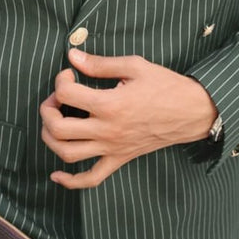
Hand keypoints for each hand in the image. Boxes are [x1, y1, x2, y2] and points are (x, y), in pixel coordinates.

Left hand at [39, 48, 217, 188]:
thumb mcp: (135, 66)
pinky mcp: (119, 159)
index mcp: (110, 104)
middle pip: (58, 127)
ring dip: (50, 139)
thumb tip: (73, 57)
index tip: (70, 74)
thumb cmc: (166, 86)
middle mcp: (107, 130)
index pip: (66, 94)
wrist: (191, 112)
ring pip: (67, 153)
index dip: (61, 81)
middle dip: (47, 110)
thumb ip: (101, 64)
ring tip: (54, 123)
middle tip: (56, 98)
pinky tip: (57, 175)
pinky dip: (70, 181)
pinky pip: (91, 178)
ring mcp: (112, 148)